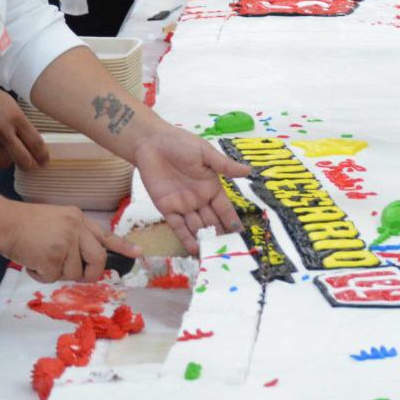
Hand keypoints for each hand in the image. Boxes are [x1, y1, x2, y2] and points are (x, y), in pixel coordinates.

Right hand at [0, 87, 48, 169]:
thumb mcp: (12, 107)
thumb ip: (21, 125)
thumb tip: (31, 145)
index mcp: (16, 118)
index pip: (35, 143)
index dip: (42, 156)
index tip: (44, 161)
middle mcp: (2, 130)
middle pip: (22, 159)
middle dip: (29, 165)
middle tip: (30, 165)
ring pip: (3, 163)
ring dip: (7, 160)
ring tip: (5, 152)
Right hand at [2, 202, 139, 283]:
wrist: (4, 222)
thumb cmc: (26, 224)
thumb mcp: (58, 221)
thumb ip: (75, 237)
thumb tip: (86, 263)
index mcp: (79, 219)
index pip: (106, 235)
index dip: (123, 247)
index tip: (139, 254)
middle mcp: (76, 228)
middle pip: (98, 259)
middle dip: (90, 274)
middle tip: (78, 276)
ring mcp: (66, 242)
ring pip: (73, 273)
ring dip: (57, 274)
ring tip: (41, 260)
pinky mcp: (53, 256)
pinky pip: (53, 277)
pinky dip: (41, 276)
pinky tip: (32, 262)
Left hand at [130, 126, 251, 253]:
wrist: (151, 143)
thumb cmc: (180, 143)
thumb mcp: (205, 153)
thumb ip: (224, 165)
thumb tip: (249, 171)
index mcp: (212, 186)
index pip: (225, 208)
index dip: (232, 221)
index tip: (241, 236)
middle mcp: (199, 199)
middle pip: (212, 221)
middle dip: (219, 236)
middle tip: (228, 253)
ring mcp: (183, 205)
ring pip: (196, 227)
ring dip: (204, 240)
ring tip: (213, 256)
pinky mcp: (166, 208)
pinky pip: (178, 226)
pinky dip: (186, 238)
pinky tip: (194, 249)